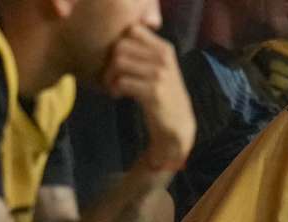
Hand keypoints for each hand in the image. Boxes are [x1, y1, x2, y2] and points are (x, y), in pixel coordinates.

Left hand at [103, 26, 195, 170]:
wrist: (178, 125)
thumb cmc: (163, 95)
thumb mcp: (161, 68)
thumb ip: (145, 50)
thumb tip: (118, 37)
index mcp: (165, 48)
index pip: (133, 29)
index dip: (119, 42)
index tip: (120, 59)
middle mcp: (164, 58)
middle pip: (121, 46)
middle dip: (110, 62)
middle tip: (111, 77)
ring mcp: (160, 75)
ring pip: (118, 62)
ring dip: (109, 76)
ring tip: (113, 87)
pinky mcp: (153, 92)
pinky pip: (122, 82)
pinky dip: (114, 89)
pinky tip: (118, 96)